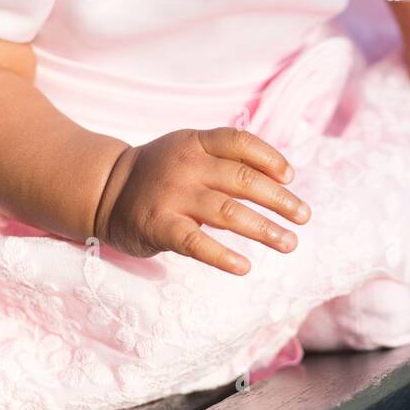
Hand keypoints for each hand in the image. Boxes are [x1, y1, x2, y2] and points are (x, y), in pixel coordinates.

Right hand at [92, 126, 310, 274]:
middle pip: (243, 180)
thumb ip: (224, 159)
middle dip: (279, 200)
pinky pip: (196, 243)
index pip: (240, 142)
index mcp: (195, 142)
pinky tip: (245, 267)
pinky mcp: (159, 227)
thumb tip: (278, 179)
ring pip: (228, 213)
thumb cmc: (159, 172)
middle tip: (304, 216)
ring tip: (289, 243)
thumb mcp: (188, 150)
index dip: (270, 158)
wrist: (105, 189)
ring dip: (264, 229)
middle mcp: (186, 166)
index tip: (290, 178)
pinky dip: (223, 256)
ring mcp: (172, 196)